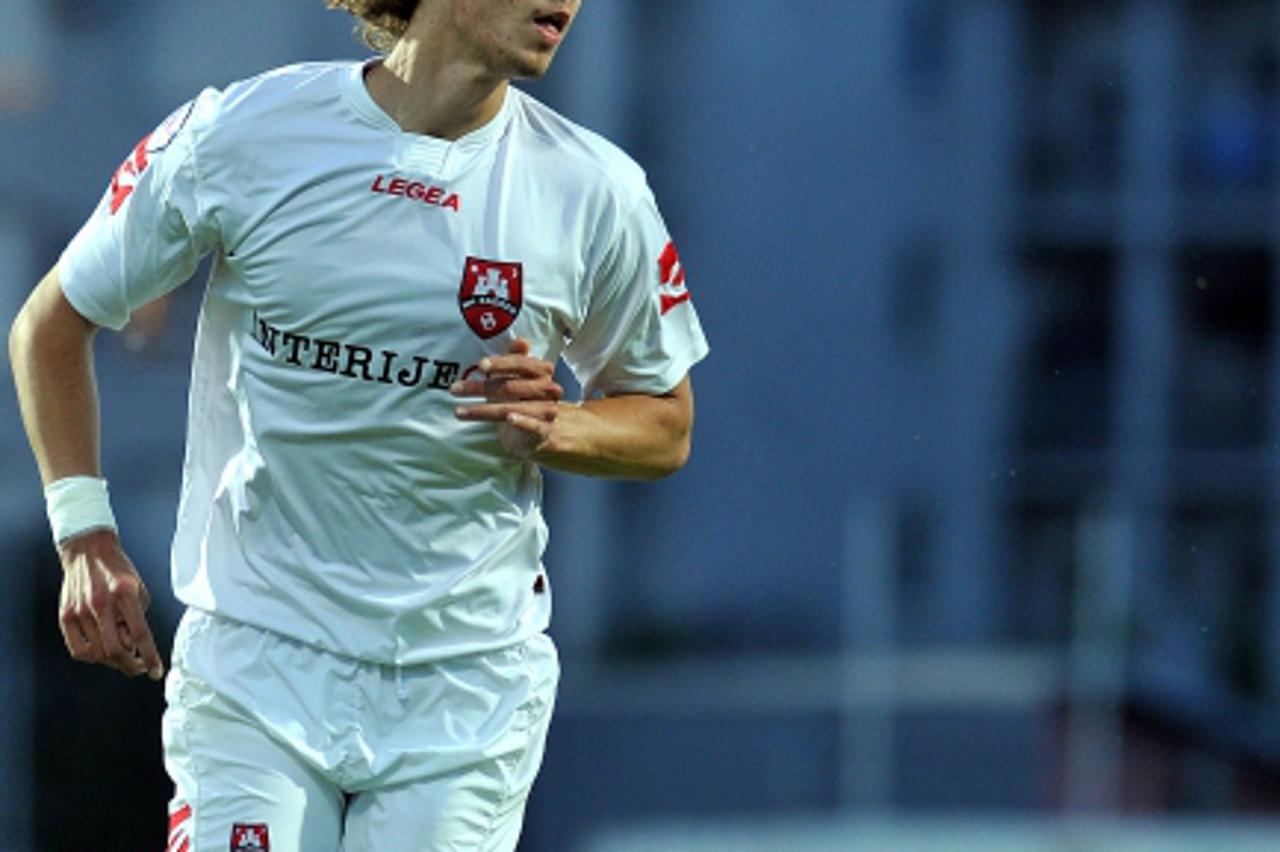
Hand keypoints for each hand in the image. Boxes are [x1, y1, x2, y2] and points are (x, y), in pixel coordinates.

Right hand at [57, 529, 163, 679]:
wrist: (88, 550)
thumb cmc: (117, 570)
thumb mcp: (139, 588)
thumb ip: (138, 617)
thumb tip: (134, 647)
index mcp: (125, 593)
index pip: (140, 634)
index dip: (150, 657)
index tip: (156, 671)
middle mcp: (101, 602)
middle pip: (116, 649)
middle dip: (131, 665)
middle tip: (139, 666)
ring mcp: (80, 610)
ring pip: (98, 653)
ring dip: (114, 661)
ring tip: (123, 656)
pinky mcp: (65, 615)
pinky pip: (79, 650)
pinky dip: (93, 658)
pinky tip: (102, 653)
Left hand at [452, 337, 563, 460]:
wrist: (542, 432)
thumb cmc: (525, 400)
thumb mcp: (518, 377)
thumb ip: (516, 359)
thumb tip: (521, 341)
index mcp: (542, 372)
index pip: (521, 363)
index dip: (501, 364)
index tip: (480, 365)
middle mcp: (548, 389)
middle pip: (511, 386)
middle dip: (481, 388)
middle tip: (455, 389)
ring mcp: (548, 410)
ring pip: (513, 408)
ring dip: (484, 410)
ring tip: (459, 411)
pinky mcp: (545, 431)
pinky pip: (535, 426)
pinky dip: (523, 422)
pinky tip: (509, 419)